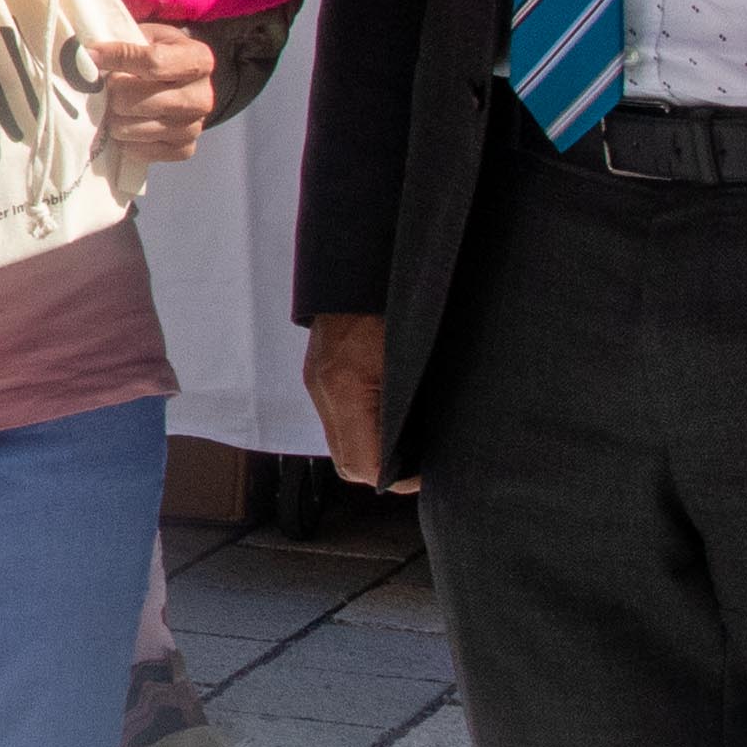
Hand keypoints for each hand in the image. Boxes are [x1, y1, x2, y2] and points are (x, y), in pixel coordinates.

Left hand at [97, 22, 217, 164]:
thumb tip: (86, 55)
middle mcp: (202, 97)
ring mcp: (194, 127)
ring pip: (129, 128)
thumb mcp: (150, 37)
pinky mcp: (183, 150)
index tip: (91, 56)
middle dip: (112, 92)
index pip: (151, 62)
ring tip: (117, 106)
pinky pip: (138, 151)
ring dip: (114, 118)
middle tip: (109, 87)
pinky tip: (129, 124)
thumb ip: (124, 42)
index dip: (116, 59)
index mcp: (199, 60)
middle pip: (133, 100)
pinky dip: (125, 140)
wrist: (184, 84)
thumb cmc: (161, 55)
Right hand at [303, 311, 411, 492]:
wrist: (357, 267)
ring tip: (408, 442)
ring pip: (341, 445)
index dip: (398, 479)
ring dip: (372, 451)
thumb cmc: (392, 303)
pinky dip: (362, 428)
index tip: (427, 471)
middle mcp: (324, 390)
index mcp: (346, 387)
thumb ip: (412, 404)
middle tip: (421, 464)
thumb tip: (429, 443)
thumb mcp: (413, 356)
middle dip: (383, 473)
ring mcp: (317, 384)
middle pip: (348, 464)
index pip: (364, 465)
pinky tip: (388, 417)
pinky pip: (338, 421)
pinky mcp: (319, 376)